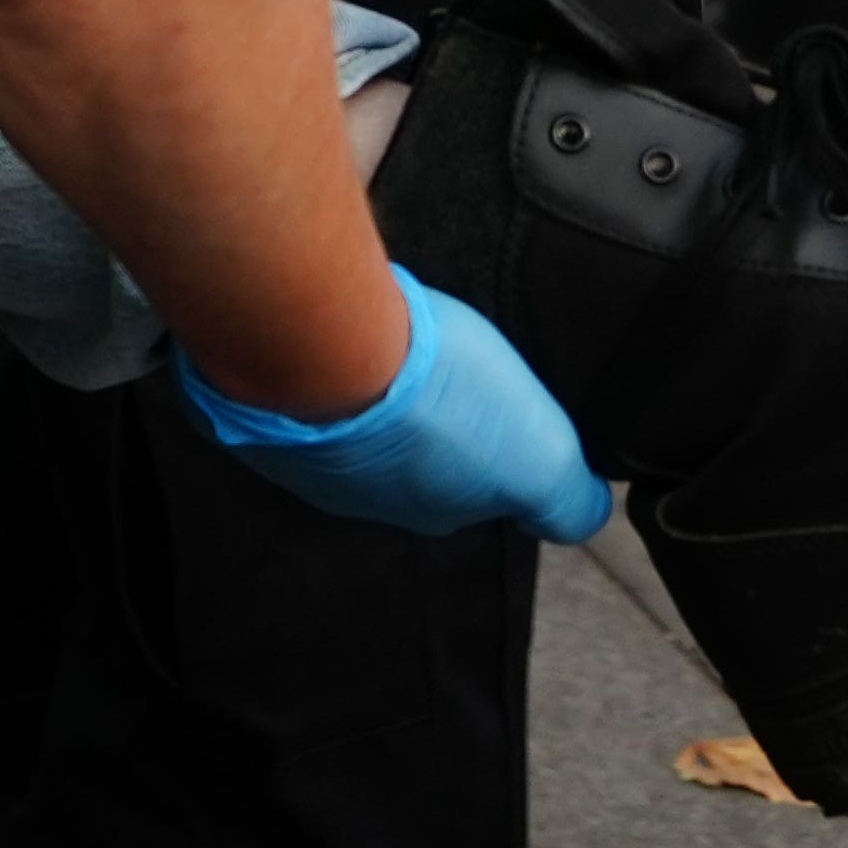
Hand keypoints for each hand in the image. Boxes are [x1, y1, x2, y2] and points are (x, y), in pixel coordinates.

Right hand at [170, 271, 607, 544]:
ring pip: (357, 428)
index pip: (475, 493)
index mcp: (429, 510)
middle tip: (451, 368)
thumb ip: (567, 499)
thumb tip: (587, 516)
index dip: (495, 452)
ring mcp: (305, 453)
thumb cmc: (435, 394)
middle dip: (433, 423)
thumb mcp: (540, 455)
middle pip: (413, 461)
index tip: (502, 408)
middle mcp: (363, 496)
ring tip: (396, 341)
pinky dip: (327, 368)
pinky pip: (307, 388)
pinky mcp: (260, 403)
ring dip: (376, 394)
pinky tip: (345, 331)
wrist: (321, 340)